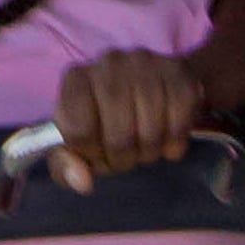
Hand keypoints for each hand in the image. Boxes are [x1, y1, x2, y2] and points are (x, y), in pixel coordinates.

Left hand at [50, 48, 203, 191]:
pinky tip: (167, 137)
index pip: (79, 133)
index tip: (98, 153)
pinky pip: (179, 123)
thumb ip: (66, 165)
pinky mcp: (179, 71)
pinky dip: (174, 142)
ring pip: (151, 132)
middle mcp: (109, 62)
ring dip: (150, 152)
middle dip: (123, 158)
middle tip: (126, 156)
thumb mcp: (76, 142)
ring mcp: (146, 63)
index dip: (92, 155)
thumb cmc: (107, 119)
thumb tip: (82, 182)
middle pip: (119, 136)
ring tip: (145, 146)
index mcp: (76, 78)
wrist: (156, 86)